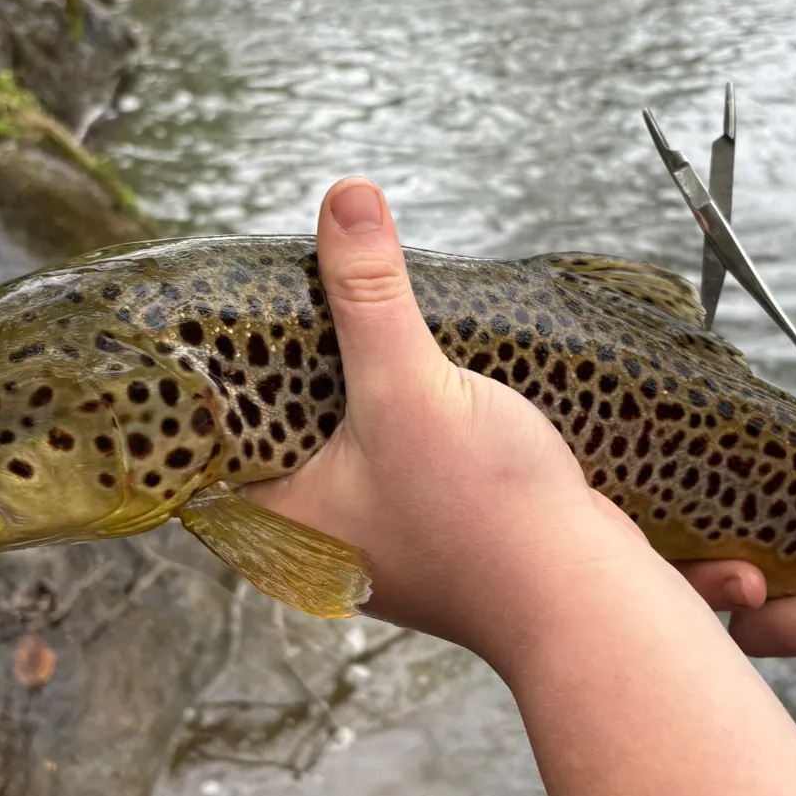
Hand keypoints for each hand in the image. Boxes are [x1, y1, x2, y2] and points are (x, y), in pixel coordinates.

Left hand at [242, 178, 661, 672]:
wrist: (586, 597)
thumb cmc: (486, 516)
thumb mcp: (409, 387)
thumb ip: (369, 294)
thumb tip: (343, 198)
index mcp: (278, 514)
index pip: (211, 429)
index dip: (209, 364)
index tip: (220, 300)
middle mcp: (317, 528)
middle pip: (279, 419)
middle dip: (291, 353)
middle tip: (291, 279)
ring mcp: (376, 526)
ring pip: (341, 428)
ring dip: (352, 373)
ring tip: (349, 302)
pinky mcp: (430, 515)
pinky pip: (392, 440)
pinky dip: (397, 396)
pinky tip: (414, 353)